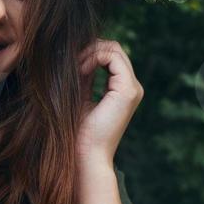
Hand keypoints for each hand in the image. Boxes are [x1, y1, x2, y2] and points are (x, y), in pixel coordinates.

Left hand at [75, 39, 142, 167]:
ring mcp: (133, 89)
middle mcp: (132, 88)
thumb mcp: (80, 96)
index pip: (111, 56)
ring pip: (114, 49)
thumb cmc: (79, 133)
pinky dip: (94, 57)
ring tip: (75, 66)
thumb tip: (78, 53)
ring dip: (90, 52)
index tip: (70, 63)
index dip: (90, 52)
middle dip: (90, 48)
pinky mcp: (128, 91)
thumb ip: (84, 76)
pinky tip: (81, 69)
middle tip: (70, 60)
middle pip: (114, 49)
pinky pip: (113, 57)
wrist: (86, 155)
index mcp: (123, 90)